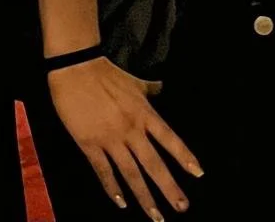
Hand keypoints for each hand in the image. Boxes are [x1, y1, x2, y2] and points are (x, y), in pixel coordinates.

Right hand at [48, 57, 201, 219]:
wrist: (76, 66)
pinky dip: (112, 189)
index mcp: (144, 113)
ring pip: (131, 174)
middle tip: (182, 207)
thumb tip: (161, 88)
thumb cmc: (106, 70)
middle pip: (154, 164)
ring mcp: (110, 139)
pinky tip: (121, 203)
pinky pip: (103, 171)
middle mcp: (131, 130)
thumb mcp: (134, 79)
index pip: (169, 139)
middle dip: (169, 188)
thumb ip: (149, 88)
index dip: (185, 157)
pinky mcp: (89, 144)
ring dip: (145, 197)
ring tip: (156, 216)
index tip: (199, 174)